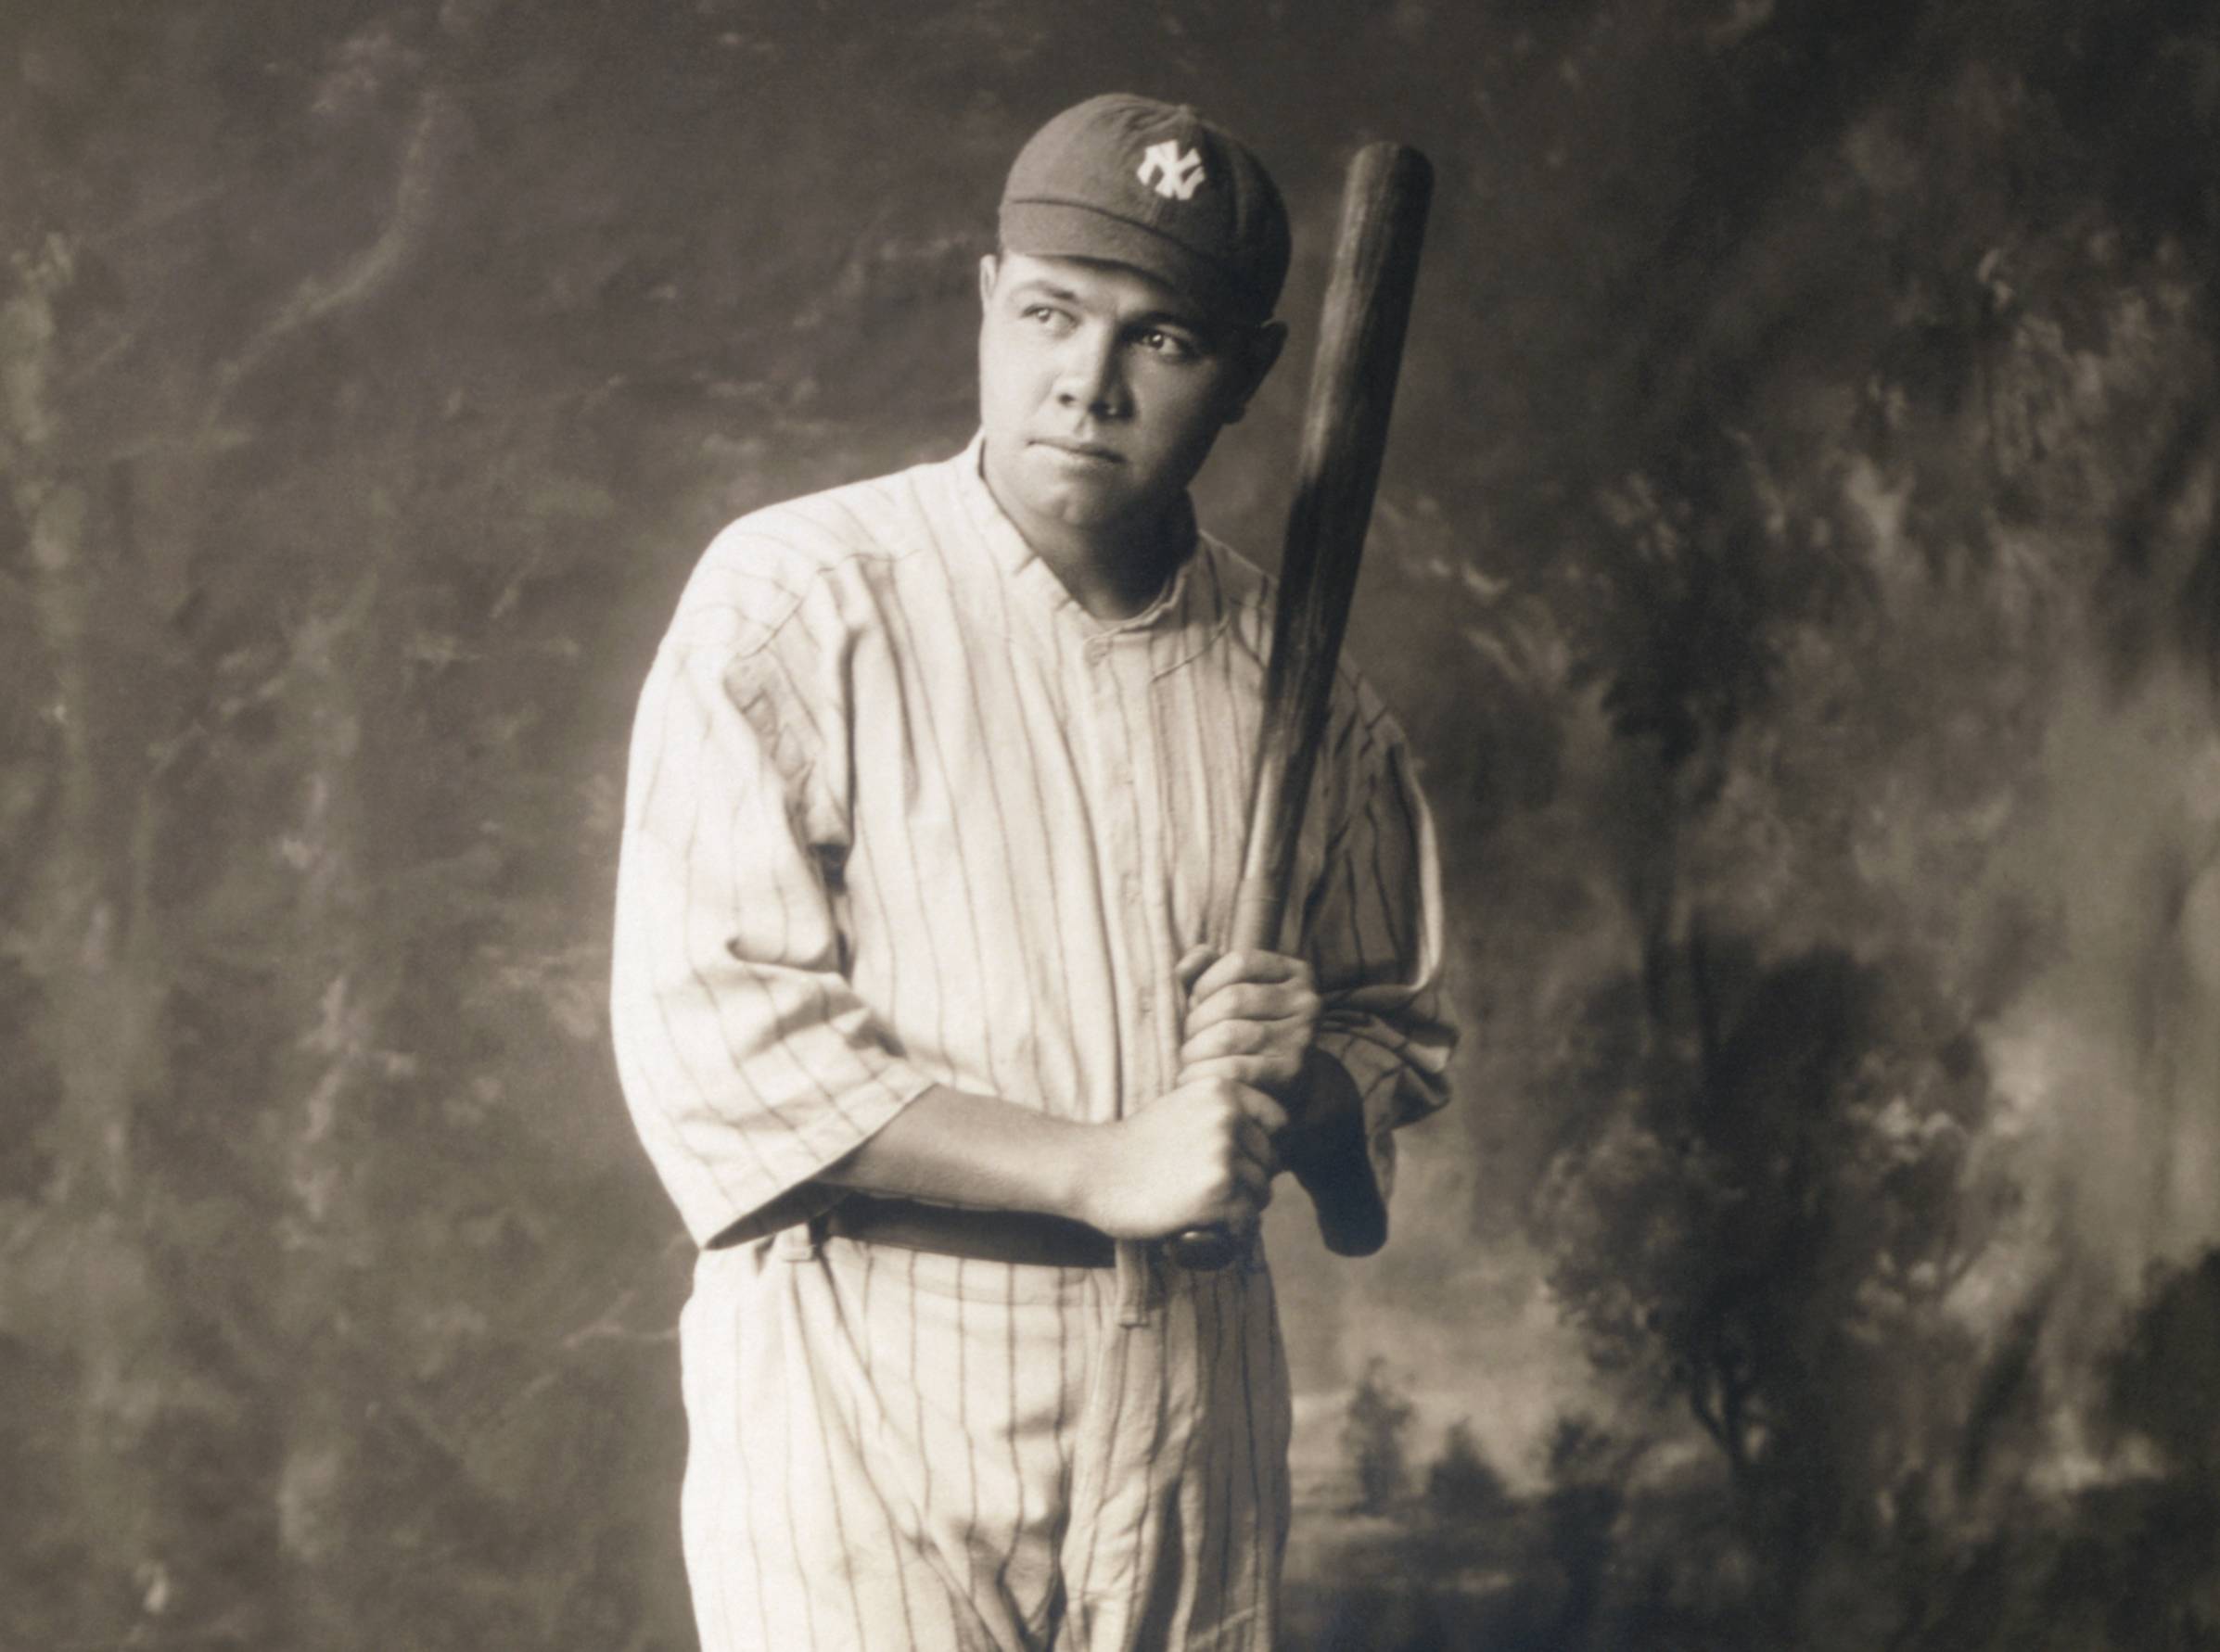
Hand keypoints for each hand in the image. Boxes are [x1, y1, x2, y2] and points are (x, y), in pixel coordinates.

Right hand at [1079, 1077, 1287, 1241]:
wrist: (1093, 1170)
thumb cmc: (1137, 1146)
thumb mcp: (1183, 1106)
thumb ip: (1223, 1113)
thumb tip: (1275, 1144)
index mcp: (1222, 1089)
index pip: (1278, 1120)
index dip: (1262, 1145)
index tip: (1237, 1161)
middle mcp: (1228, 1116)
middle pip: (1271, 1160)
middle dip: (1250, 1179)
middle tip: (1212, 1190)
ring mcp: (1224, 1154)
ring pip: (1262, 1191)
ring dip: (1241, 1207)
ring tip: (1205, 1208)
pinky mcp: (1218, 1193)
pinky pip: (1248, 1220)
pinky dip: (1231, 1230)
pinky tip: (1205, 1226)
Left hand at [1174, 945, 1320, 1098]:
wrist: (1281, 1087)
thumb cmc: (1245, 1030)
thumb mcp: (1229, 992)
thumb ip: (1205, 970)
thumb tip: (1183, 968)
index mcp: (1296, 973)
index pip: (1241, 962)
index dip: (1206, 981)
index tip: (1195, 1003)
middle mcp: (1307, 1002)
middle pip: (1233, 999)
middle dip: (1197, 1020)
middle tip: (1187, 1039)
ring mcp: (1302, 1038)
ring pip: (1229, 1035)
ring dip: (1196, 1049)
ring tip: (1188, 1059)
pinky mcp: (1291, 1073)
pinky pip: (1234, 1068)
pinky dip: (1203, 1073)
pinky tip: (1190, 1079)